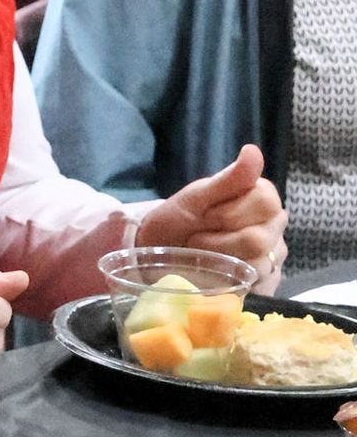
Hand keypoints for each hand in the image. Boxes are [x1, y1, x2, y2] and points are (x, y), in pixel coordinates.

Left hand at [137, 144, 287, 293]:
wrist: (161, 252)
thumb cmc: (178, 221)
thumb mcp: (195, 198)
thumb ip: (228, 179)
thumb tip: (253, 150)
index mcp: (262, 197)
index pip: (265, 202)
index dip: (227, 213)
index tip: (204, 215)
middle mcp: (274, 226)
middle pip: (258, 239)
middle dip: (217, 240)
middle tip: (197, 238)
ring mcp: (274, 255)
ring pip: (258, 265)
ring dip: (220, 261)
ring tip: (203, 255)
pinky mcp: (268, 281)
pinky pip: (261, 285)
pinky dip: (233, 280)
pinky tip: (219, 273)